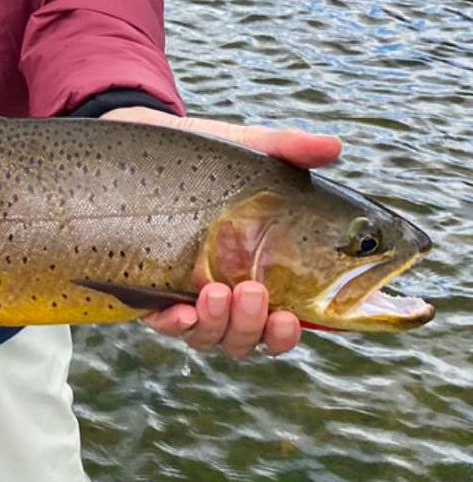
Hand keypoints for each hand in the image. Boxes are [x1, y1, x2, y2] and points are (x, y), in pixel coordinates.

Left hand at [101, 106, 342, 357]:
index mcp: (260, 273)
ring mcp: (188, 294)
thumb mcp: (250, 150)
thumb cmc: (210, 157)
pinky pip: (163, 322)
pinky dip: (175, 325)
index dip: (286, 334)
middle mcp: (226, 293)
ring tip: (217, 291)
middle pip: (245, 337)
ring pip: (209, 336)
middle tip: (253, 293)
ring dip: (218, 324)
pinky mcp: (150, 289)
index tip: (291, 320)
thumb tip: (334, 145)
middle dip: (252, 327)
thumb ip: (290, 149)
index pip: (280, 323)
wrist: (147, 144)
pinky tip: (181, 312)